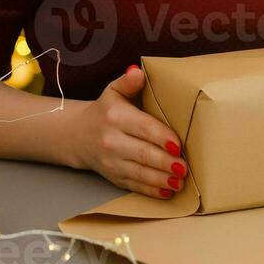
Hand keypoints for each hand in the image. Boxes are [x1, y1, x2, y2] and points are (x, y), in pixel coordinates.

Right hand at [67, 64, 188, 198]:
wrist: (78, 135)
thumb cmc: (106, 111)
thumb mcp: (114, 91)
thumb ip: (128, 82)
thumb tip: (138, 72)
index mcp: (116, 117)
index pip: (143, 128)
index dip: (162, 138)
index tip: (178, 146)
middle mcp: (111, 141)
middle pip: (143, 154)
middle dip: (165, 163)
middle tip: (184, 168)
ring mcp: (111, 162)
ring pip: (140, 173)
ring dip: (161, 179)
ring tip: (180, 182)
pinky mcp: (113, 177)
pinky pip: (134, 186)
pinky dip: (151, 190)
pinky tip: (166, 191)